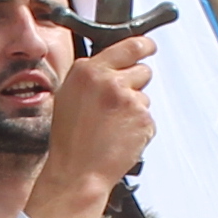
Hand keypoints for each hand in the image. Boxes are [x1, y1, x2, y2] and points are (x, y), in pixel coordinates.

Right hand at [41, 34, 160, 206]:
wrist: (77, 172)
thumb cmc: (70, 140)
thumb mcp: (67, 97)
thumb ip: (91, 78)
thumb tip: (110, 68)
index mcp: (88, 71)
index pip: (128, 46)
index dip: (143, 46)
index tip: (149, 46)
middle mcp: (109, 81)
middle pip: (142, 71)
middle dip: (135, 85)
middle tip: (118, 105)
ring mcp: (129, 100)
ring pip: (145, 98)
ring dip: (134, 110)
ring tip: (112, 127)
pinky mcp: (144, 120)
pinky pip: (148, 119)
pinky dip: (138, 128)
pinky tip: (120, 138)